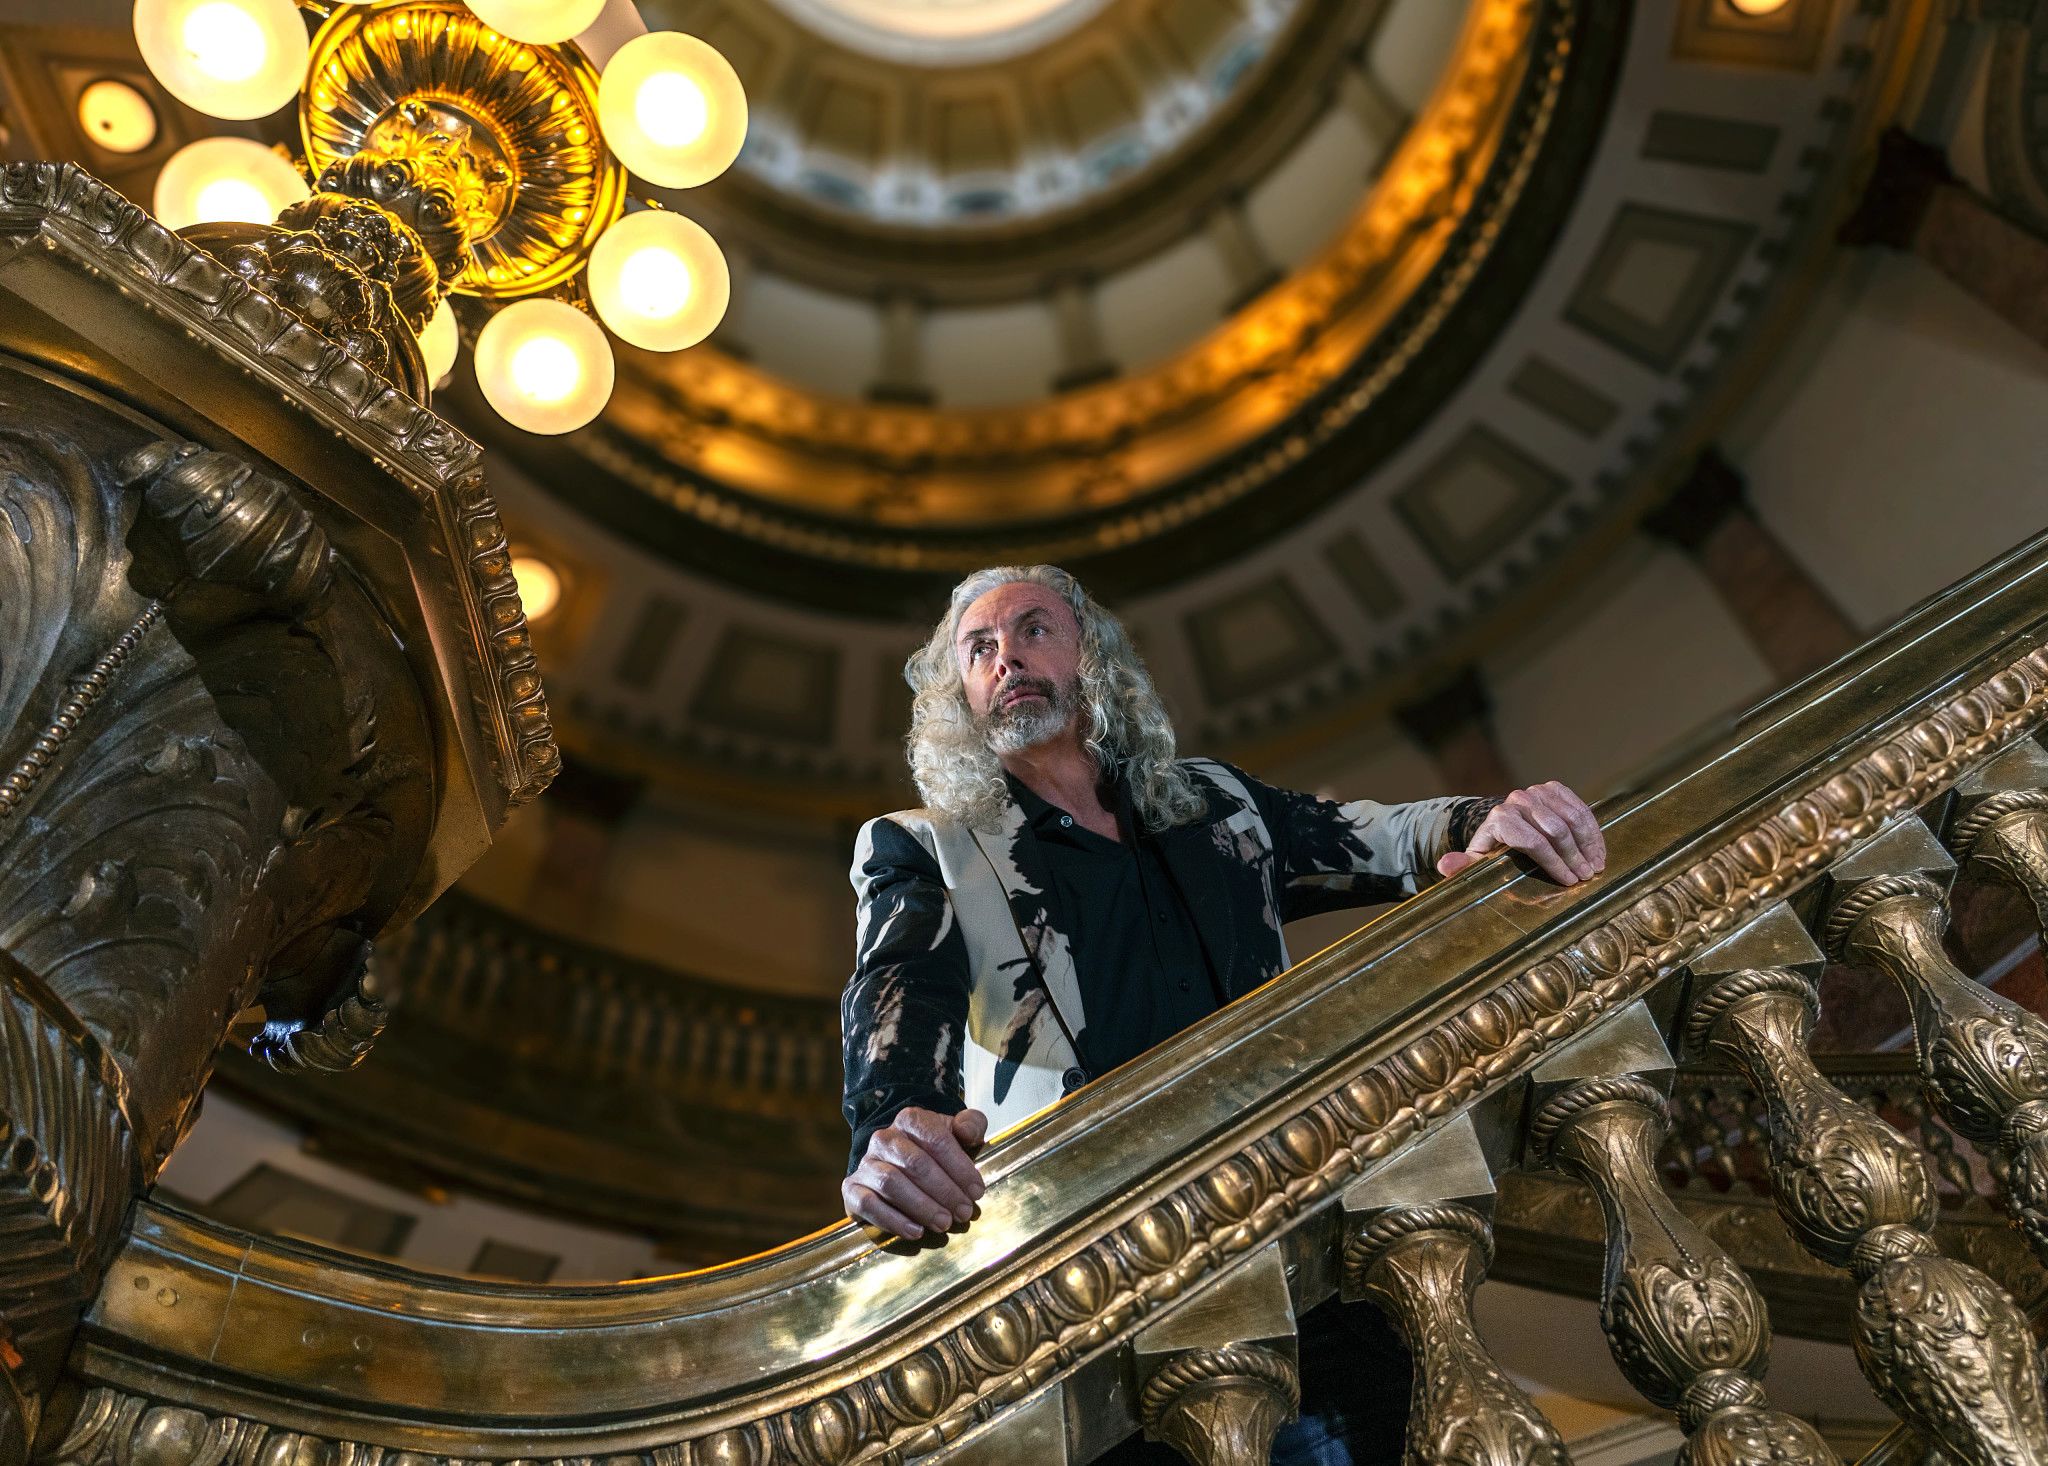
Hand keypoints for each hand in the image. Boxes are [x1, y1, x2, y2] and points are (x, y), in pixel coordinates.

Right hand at [843, 1107, 988, 1240]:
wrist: (899, 1165)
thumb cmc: (935, 1151)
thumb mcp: (957, 1133)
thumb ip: (971, 1125)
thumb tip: (968, 1133)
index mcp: (910, 1120)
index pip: (936, 1140)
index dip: (960, 1168)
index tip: (977, 1191)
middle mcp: (884, 1138)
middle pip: (915, 1163)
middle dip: (944, 1191)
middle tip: (964, 1212)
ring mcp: (866, 1163)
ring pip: (891, 1183)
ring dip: (921, 1206)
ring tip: (944, 1223)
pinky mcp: (852, 1189)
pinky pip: (868, 1204)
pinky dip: (892, 1220)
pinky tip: (915, 1231)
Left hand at [1437, 782, 1605, 885]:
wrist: (1503, 823)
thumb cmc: (1493, 849)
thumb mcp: (1477, 860)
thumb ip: (1463, 865)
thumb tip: (1444, 866)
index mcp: (1500, 818)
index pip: (1534, 842)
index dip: (1554, 863)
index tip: (1569, 882)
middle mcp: (1518, 800)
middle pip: (1556, 830)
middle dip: (1574, 857)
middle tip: (1586, 877)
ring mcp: (1537, 791)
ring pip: (1571, 818)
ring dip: (1588, 844)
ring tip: (1595, 866)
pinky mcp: (1554, 788)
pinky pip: (1580, 807)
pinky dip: (1592, 830)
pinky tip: (1597, 850)